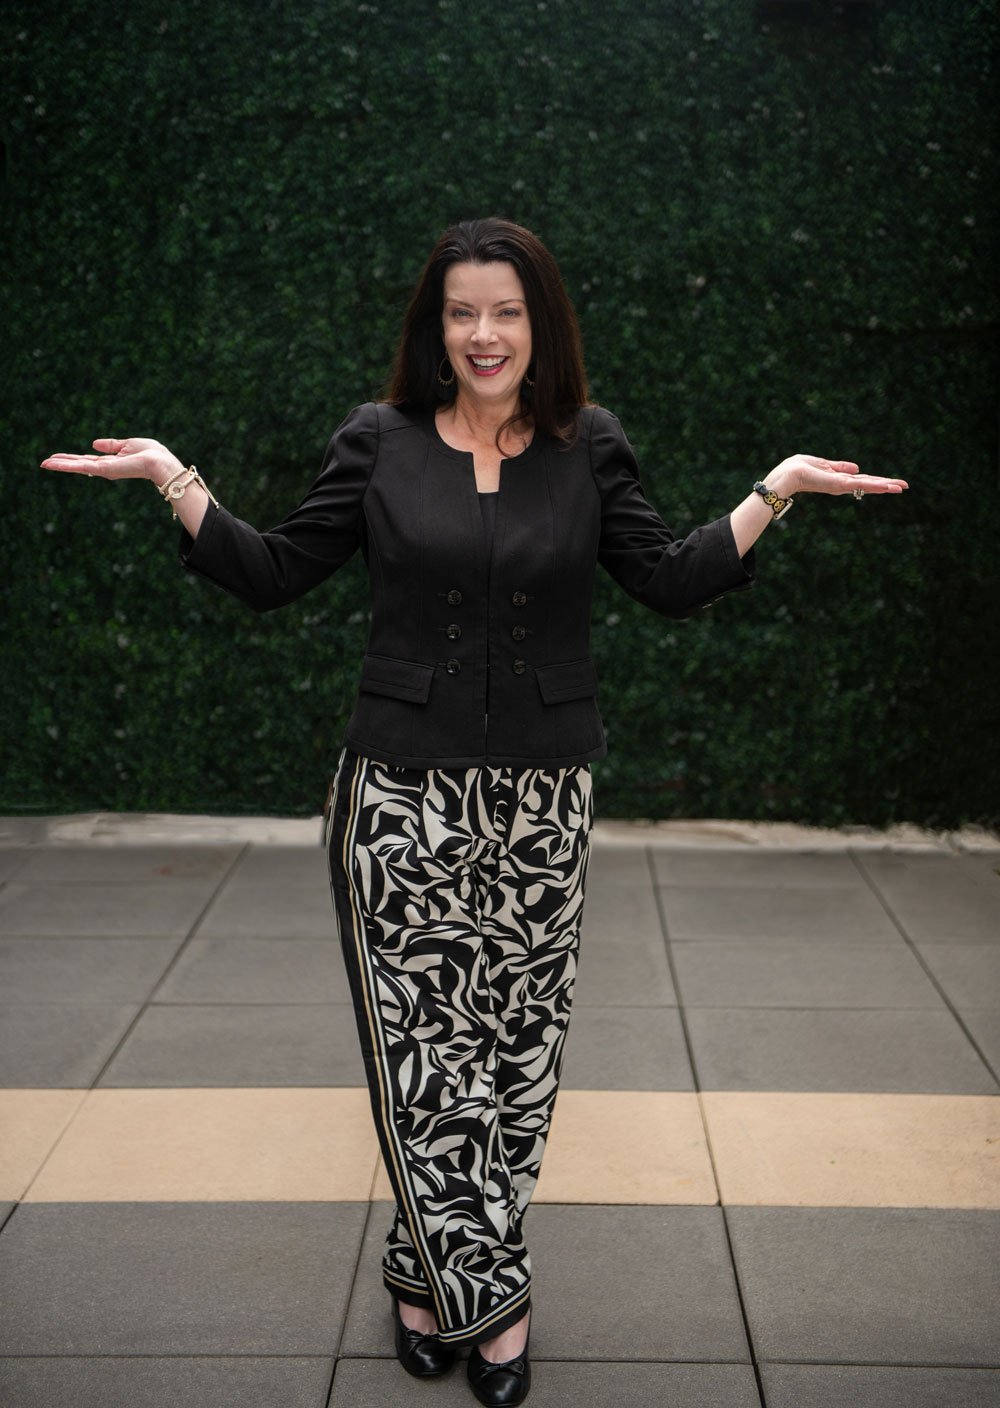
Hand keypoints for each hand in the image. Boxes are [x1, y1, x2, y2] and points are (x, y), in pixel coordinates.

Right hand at [40, 437, 185, 487]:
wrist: (160, 461)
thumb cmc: (150, 453)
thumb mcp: (128, 444)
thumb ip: (111, 445)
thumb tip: (94, 444)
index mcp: (111, 461)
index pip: (87, 460)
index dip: (72, 459)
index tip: (57, 457)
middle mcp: (105, 468)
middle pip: (79, 465)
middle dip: (62, 463)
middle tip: (44, 463)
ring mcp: (104, 470)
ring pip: (77, 467)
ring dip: (60, 465)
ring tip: (44, 464)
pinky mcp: (104, 470)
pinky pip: (82, 467)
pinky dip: (68, 465)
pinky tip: (56, 464)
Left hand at [765, 454, 907, 499]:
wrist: (786, 475)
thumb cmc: (798, 469)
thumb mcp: (823, 464)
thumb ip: (839, 466)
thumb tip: (857, 467)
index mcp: (839, 479)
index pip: (863, 480)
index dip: (878, 481)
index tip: (893, 483)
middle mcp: (842, 484)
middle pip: (869, 484)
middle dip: (887, 485)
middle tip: (904, 486)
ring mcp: (841, 486)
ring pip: (867, 486)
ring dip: (885, 486)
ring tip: (901, 487)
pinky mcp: (838, 485)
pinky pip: (859, 484)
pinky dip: (873, 485)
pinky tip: (885, 486)